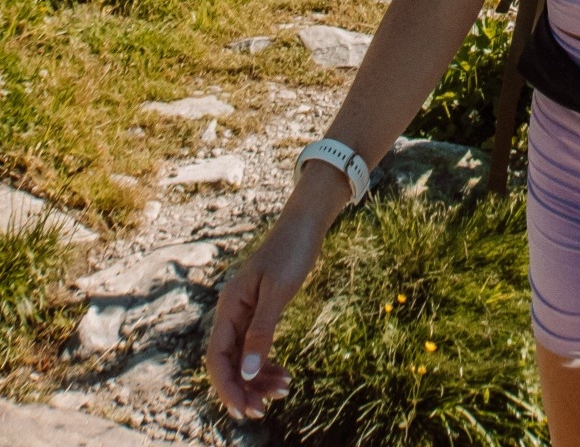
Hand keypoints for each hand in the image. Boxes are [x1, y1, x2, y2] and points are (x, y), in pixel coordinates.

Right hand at [205, 210, 324, 420]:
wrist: (306, 224)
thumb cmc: (291, 251)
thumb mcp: (278, 291)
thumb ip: (261, 331)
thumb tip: (247, 373)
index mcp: (229, 306)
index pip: (217, 357)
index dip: (226, 387)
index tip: (243, 411)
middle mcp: (232, 312)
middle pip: (228, 362)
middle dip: (243, 389)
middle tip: (264, 412)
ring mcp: (245, 314)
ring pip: (243, 358)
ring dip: (258, 380)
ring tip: (284, 392)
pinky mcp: (260, 313)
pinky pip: (255, 348)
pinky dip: (266, 365)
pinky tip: (284, 376)